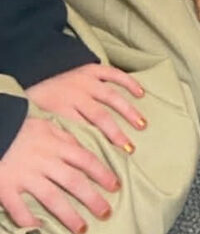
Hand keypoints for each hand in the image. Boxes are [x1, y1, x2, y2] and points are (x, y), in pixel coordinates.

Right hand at [0, 115, 119, 233]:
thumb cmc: (19, 128)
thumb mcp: (46, 125)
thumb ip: (65, 137)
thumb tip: (84, 148)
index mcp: (56, 145)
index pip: (86, 160)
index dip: (103, 174)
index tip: (115, 186)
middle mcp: (44, 161)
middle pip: (74, 182)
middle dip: (92, 199)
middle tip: (106, 213)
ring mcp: (25, 176)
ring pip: (52, 198)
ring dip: (69, 216)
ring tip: (82, 229)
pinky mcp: (5, 187)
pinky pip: (19, 209)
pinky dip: (29, 221)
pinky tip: (41, 231)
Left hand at [26, 64, 146, 152]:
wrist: (23, 90)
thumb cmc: (34, 115)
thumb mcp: (41, 130)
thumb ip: (61, 141)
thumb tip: (82, 159)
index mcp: (59, 110)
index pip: (83, 131)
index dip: (97, 148)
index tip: (109, 164)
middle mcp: (74, 94)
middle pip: (100, 116)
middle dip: (116, 133)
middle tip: (130, 148)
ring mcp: (84, 80)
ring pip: (111, 96)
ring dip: (128, 111)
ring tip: (142, 124)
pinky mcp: (90, 70)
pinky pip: (113, 73)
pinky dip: (128, 82)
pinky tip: (140, 93)